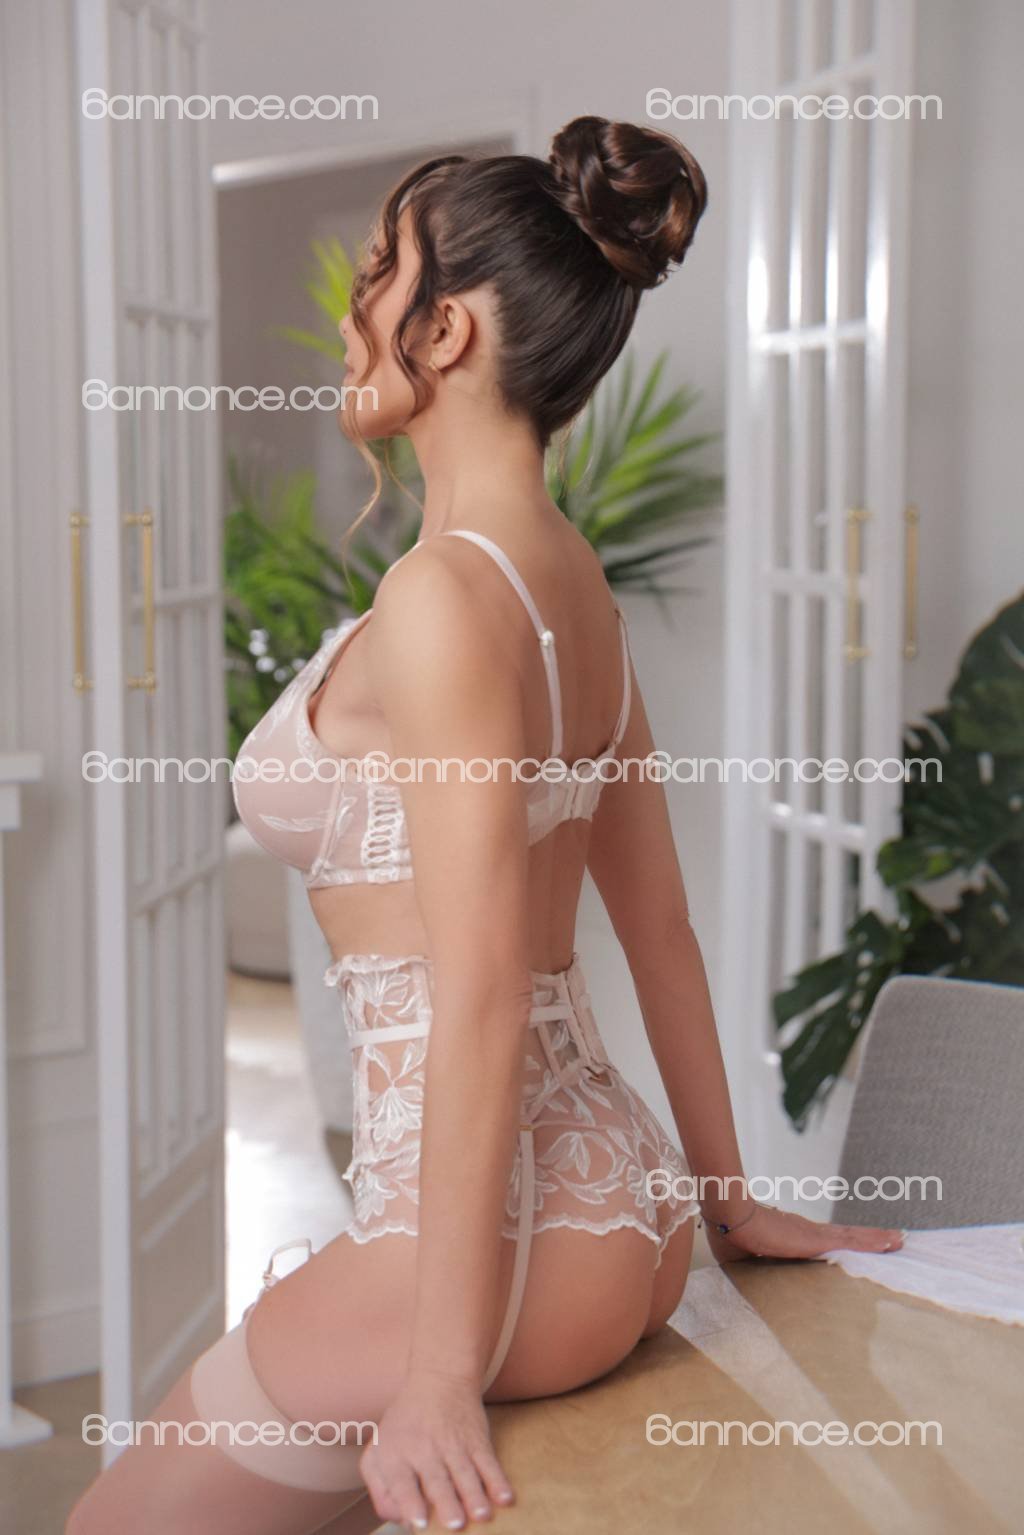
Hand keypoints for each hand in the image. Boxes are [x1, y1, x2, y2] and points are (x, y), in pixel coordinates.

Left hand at [360, 1368, 514, 1531]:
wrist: (439, 1378)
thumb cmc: (405, 1424)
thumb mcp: (378, 1450)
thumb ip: (380, 1489)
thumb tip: (399, 1520)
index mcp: (395, 1455)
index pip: (401, 1482)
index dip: (410, 1503)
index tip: (419, 1523)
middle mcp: (424, 1449)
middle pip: (437, 1481)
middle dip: (447, 1504)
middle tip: (455, 1524)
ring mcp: (453, 1444)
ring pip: (465, 1474)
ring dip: (475, 1496)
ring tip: (482, 1515)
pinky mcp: (476, 1439)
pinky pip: (488, 1463)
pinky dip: (498, 1480)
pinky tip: (505, 1497)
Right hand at [704, 1203, 904, 1265]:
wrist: (730, 1217)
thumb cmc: (731, 1237)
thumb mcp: (746, 1264)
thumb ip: (758, 1276)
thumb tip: (756, 1292)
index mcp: (794, 1239)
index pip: (828, 1242)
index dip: (847, 1243)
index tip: (861, 1245)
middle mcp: (809, 1234)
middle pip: (848, 1238)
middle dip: (872, 1240)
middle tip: (895, 1240)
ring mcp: (815, 1235)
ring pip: (855, 1238)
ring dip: (879, 1240)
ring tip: (901, 1240)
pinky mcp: (816, 1239)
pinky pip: (853, 1241)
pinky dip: (874, 1241)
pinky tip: (891, 1241)